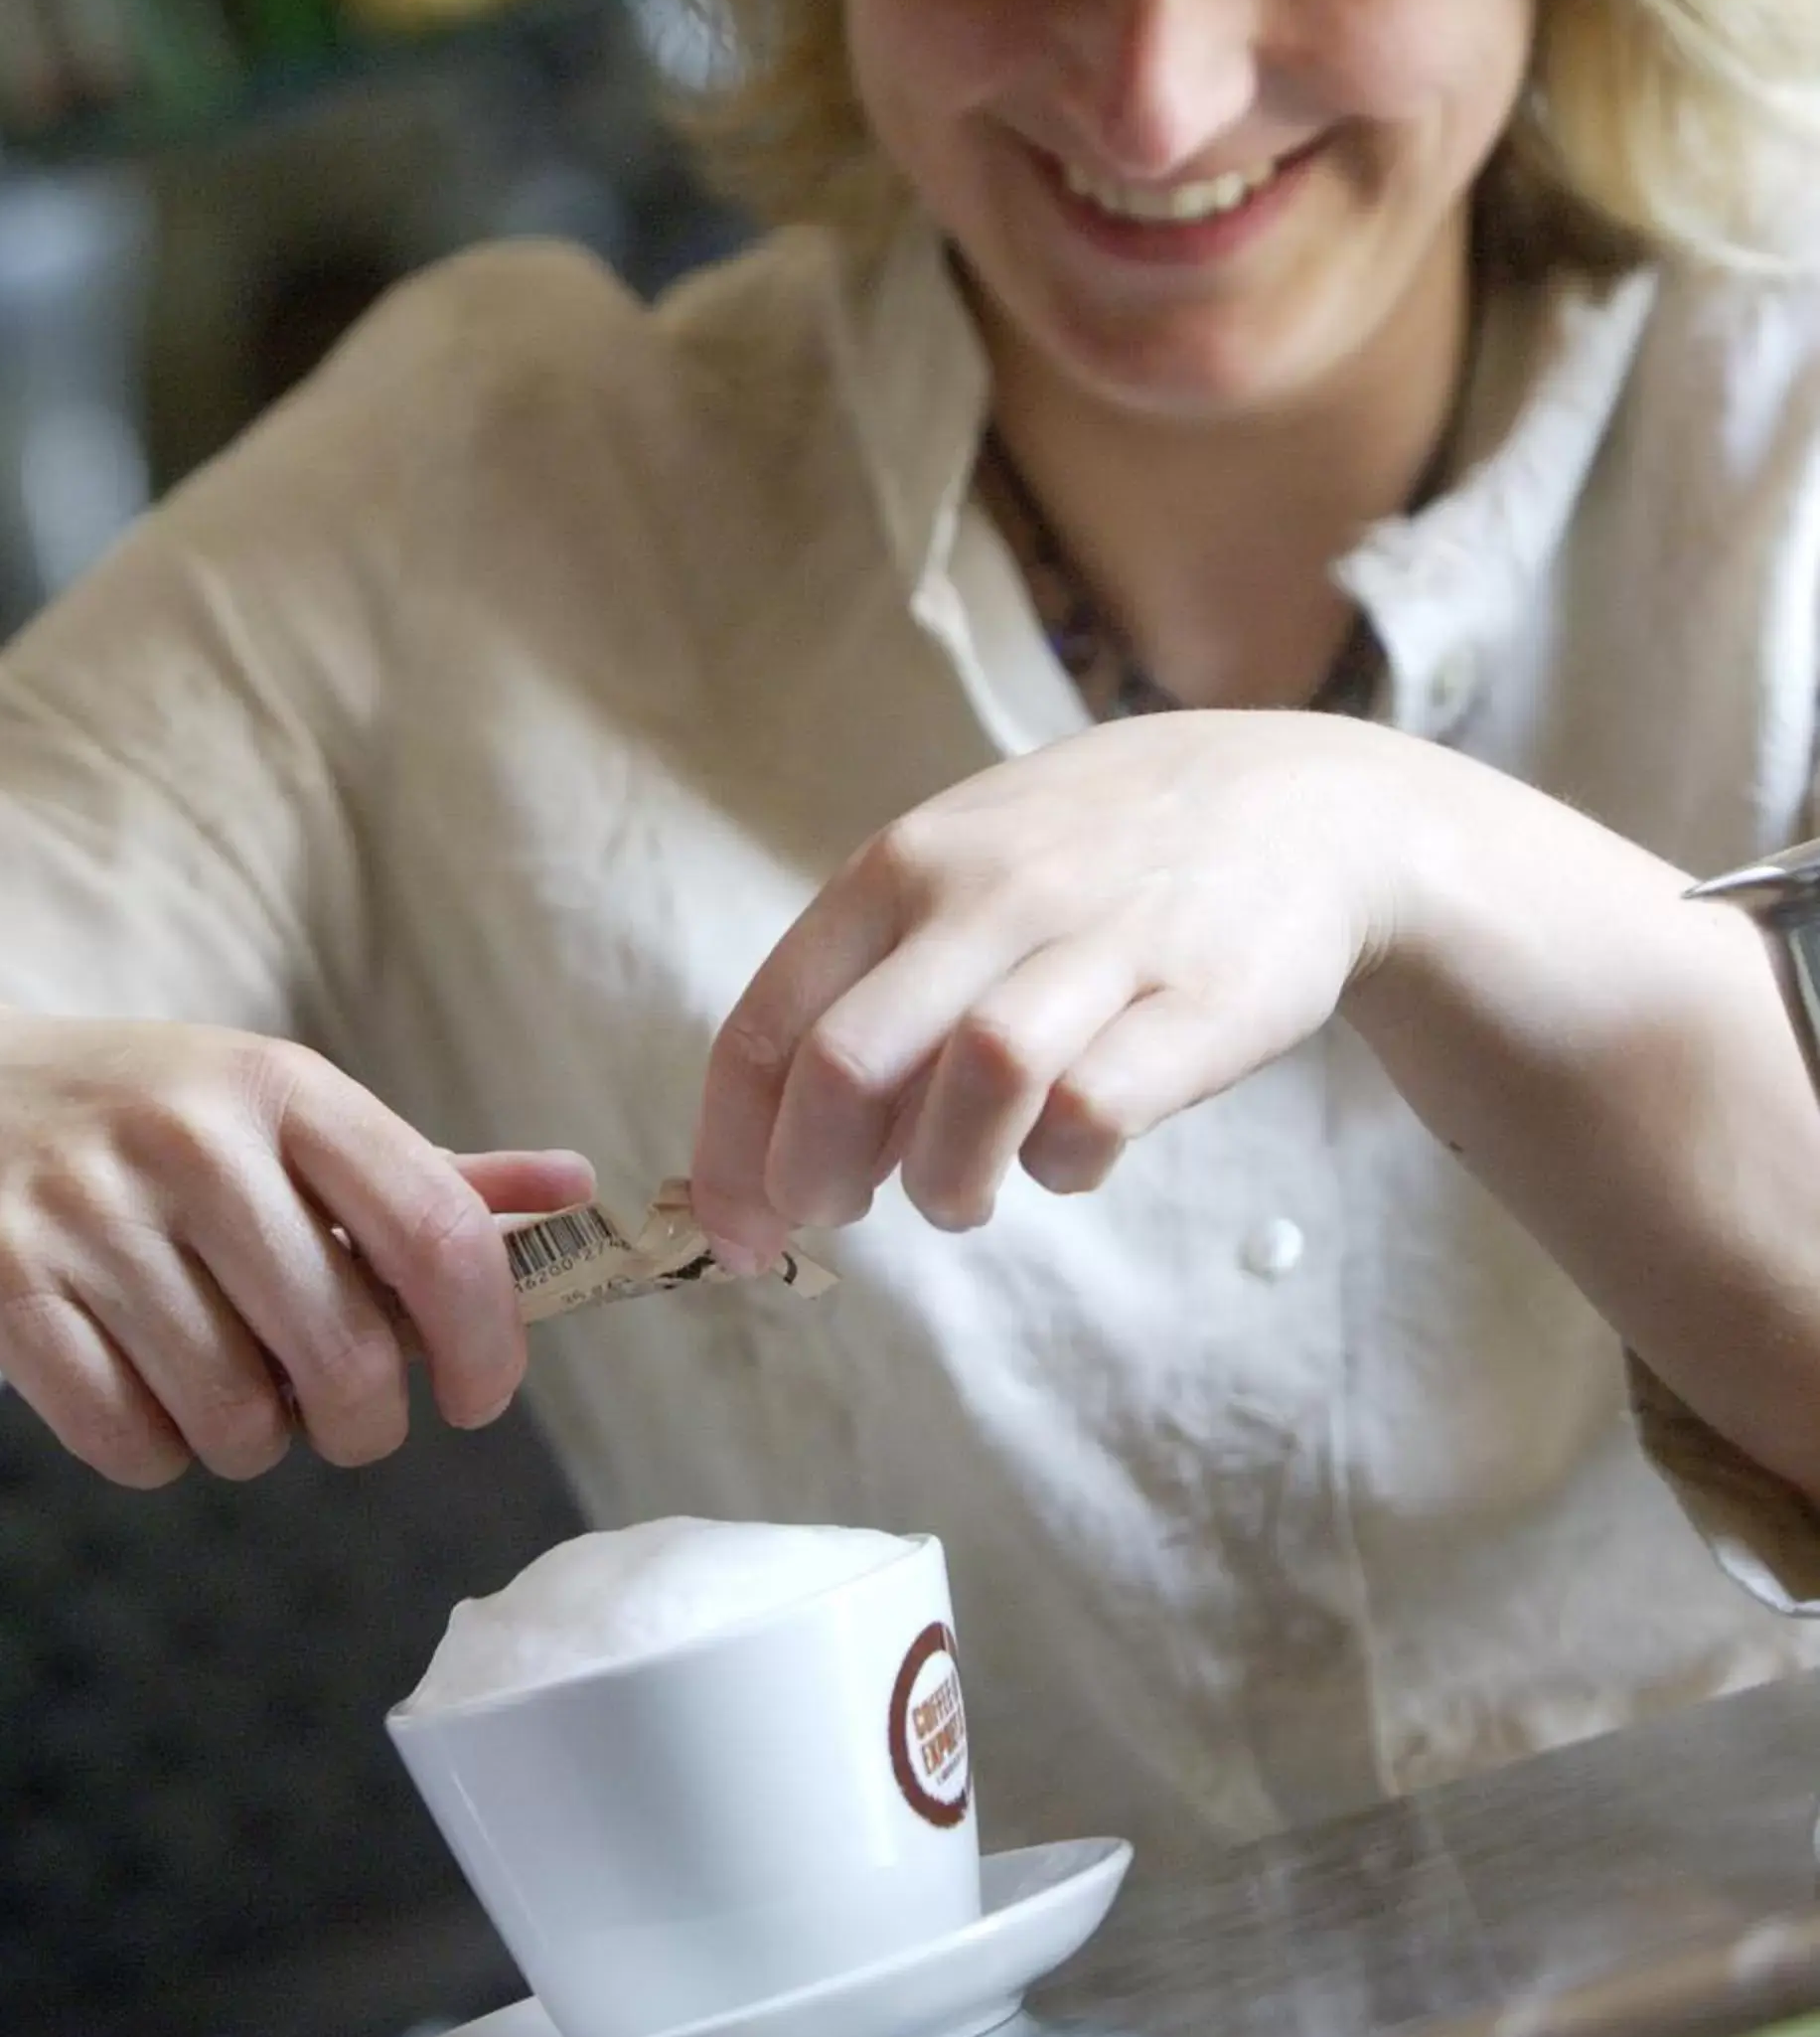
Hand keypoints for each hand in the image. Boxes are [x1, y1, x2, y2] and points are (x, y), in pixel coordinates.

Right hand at [0, 993, 592, 1485]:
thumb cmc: (134, 1116)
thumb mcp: (277, 1110)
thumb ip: (422, 1169)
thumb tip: (575, 1193)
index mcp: (285, 1090)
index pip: (438, 1231)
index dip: (485, 1339)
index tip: (477, 1394)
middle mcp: (195, 1142)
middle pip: (347, 1353)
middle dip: (362, 1422)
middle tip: (340, 1411)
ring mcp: (93, 1215)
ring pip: (238, 1416)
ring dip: (250, 1440)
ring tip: (224, 1385)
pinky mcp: (5, 1289)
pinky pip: (128, 1439)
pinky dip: (154, 1450)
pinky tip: (142, 1394)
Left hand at [693, 712, 1417, 1260]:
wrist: (1307, 806)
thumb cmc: (1101, 859)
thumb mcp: (971, 872)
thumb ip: (881, 990)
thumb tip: (791, 1148)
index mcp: (903, 865)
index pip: (771, 1021)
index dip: (731, 1150)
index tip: (730, 1231)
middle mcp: (988, 891)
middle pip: (846, 1061)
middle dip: (812, 1177)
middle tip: (836, 1218)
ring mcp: (1100, 939)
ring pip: (975, 1082)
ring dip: (944, 1179)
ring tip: (959, 1197)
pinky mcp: (1202, 999)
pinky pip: (1096, 1110)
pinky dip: (1062, 1165)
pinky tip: (1069, 1156)